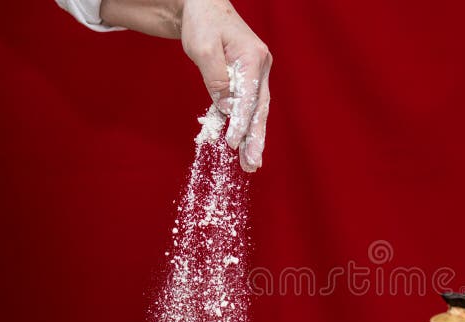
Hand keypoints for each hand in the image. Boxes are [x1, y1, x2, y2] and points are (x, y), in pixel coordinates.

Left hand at [100, 0, 271, 171]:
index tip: (234, 142)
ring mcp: (256, 73)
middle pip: (259, 109)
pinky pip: (245, 106)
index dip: (241, 121)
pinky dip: (243, 126)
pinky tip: (240, 146)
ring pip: (255, 111)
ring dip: (252, 138)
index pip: (249, 96)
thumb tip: (228, 109)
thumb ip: (217, 79)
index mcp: (254, 57)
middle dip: (256, 138)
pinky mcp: (246, 79)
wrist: (204, 6)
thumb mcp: (204, 48)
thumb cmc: (203, 23)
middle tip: (252, 163)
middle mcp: (261, 67)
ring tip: (250, 163)